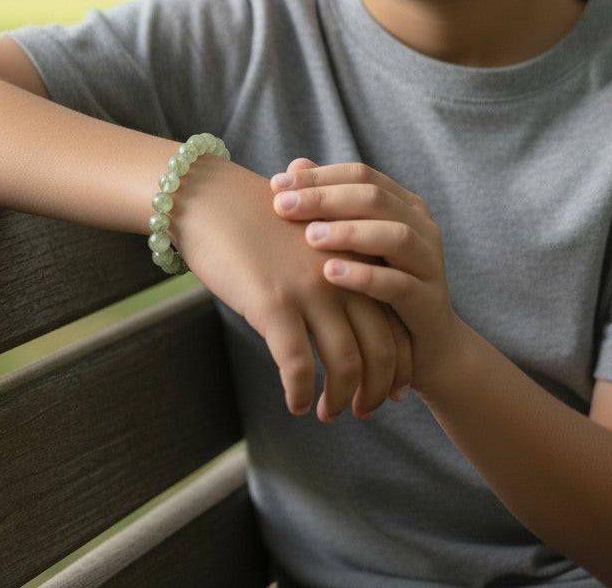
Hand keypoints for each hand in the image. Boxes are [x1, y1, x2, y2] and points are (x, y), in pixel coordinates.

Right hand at [173, 159, 410, 421]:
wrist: (209, 197)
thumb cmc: (252, 217)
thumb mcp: (308, 236)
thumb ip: (332, 267)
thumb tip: (342, 312)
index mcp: (355, 256)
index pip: (395, 318)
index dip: (401, 360)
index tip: (395, 386)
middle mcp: (342, 274)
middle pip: (381, 347)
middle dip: (378, 387)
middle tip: (366, 410)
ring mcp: (310, 290)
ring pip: (345, 363)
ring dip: (341, 397)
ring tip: (329, 413)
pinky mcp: (274, 304)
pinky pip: (297, 365)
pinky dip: (301, 392)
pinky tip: (296, 404)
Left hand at [270, 160, 456, 395]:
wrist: (419, 344)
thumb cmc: (376, 283)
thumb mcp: (353, 241)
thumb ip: (329, 202)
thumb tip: (294, 165)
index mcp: (403, 204)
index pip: (361, 175)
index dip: (318, 176)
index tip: (275, 185)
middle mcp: (421, 227)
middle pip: (375, 198)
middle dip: (326, 199)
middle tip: (284, 206)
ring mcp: (428, 263)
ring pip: (395, 235)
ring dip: (349, 233)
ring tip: (310, 236)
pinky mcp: (428, 302)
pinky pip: (399, 284)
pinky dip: (364, 276)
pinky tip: (330, 273)